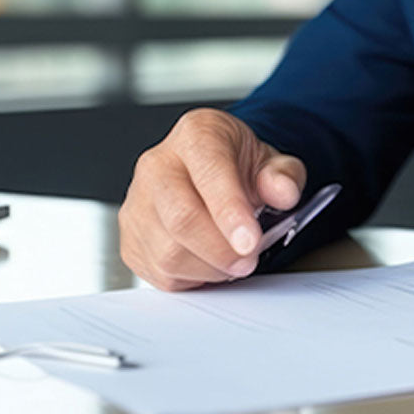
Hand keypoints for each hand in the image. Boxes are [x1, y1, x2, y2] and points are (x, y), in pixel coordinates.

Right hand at [118, 108, 305, 290]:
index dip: (230, 212)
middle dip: (221, 249)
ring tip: (234, 260)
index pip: (209, 173)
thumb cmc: (237, 165)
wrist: (212, 171)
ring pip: (168, 252)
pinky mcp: (130, 239)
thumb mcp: (271, 161)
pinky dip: (192, 277)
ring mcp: (137, 203)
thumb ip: (283, 175)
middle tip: (249, 259)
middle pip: (181, 218)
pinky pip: (158, 273)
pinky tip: (210, 262)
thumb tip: (284, 192)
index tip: (251, 241)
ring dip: (209, 267)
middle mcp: (157, 165)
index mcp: (196, 135)